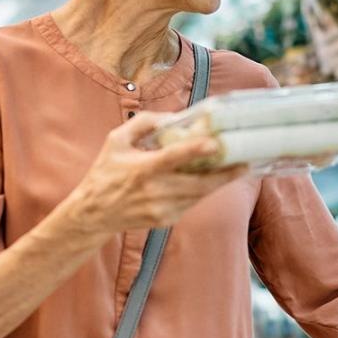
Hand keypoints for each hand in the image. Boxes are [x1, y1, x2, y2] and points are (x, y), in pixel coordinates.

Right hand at [63, 112, 246, 233]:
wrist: (93, 214)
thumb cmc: (105, 173)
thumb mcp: (116, 141)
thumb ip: (144, 123)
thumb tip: (173, 117)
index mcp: (141, 169)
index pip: (172, 158)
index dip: (195, 151)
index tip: (215, 143)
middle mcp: (154, 191)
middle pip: (197, 184)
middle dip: (224, 174)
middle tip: (244, 162)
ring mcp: (161, 209)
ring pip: (199, 195)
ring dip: (218, 183)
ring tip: (237, 169)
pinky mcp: (166, 220)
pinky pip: (191, 203)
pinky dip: (201, 192)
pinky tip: (210, 181)